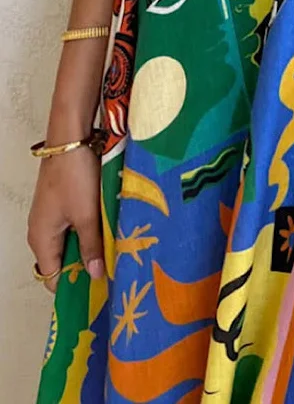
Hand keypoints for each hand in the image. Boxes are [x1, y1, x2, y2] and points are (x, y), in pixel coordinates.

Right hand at [27, 147, 103, 293]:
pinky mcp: (63, 202)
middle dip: (86, 266)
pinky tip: (109, 229)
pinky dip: (90, 230)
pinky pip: (75, 225)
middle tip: (114, 270)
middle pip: (62, 260)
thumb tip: (96, 275)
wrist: (72, 139)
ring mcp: (52, 216)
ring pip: (71, 241)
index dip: (74, 286)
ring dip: (91, 246)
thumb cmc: (75, 177)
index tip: (99, 290)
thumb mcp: (86, 215)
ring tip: (115, 251)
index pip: (52, 277)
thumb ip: (91, 246)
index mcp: (41, 239)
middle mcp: (42, 231)